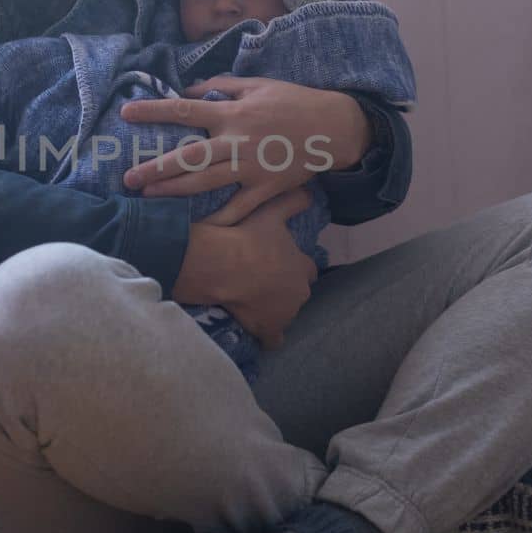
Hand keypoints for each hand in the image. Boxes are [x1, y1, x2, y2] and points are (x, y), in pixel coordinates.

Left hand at [120, 77, 369, 224]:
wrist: (334, 127)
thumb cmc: (294, 101)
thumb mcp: (258, 85)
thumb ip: (222, 86)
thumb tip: (190, 89)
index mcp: (233, 113)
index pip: (185, 110)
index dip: (154, 111)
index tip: (127, 113)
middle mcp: (238, 142)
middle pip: (189, 157)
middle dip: (156, 168)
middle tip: (127, 179)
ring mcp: (252, 168)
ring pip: (206, 183)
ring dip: (174, 191)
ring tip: (148, 197)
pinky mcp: (266, 188)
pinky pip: (238, 209)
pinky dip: (218, 221)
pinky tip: (196, 230)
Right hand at [172, 188, 318, 348]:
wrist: (221, 266)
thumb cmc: (247, 238)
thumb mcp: (271, 214)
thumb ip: (292, 203)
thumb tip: (310, 192)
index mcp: (301, 267)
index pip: (307, 270)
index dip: (294, 266)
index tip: (280, 264)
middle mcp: (298, 293)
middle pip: (298, 293)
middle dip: (286, 289)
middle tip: (265, 282)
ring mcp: (284, 314)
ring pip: (286, 314)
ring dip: (276, 309)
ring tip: (255, 302)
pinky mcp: (268, 329)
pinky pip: (274, 340)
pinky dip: (269, 338)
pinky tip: (261, 335)